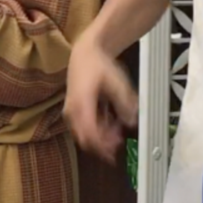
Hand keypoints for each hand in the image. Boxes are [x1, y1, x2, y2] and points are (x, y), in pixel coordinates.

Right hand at [64, 36, 138, 164]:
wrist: (84, 54)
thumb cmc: (99, 66)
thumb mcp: (117, 81)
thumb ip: (125, 102)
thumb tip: (131, 121)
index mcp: (82, 103)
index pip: (89, 132)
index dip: (102, 145)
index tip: (116, 148)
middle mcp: (73, 110)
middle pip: (84, 138)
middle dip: (102, 144)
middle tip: (119, 142)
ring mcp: (71, 112)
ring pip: (83, 135)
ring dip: (100, 137)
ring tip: (116, 130)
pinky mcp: (73, 112)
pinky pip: (82, 127)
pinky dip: (96, 130)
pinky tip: (109, 123)